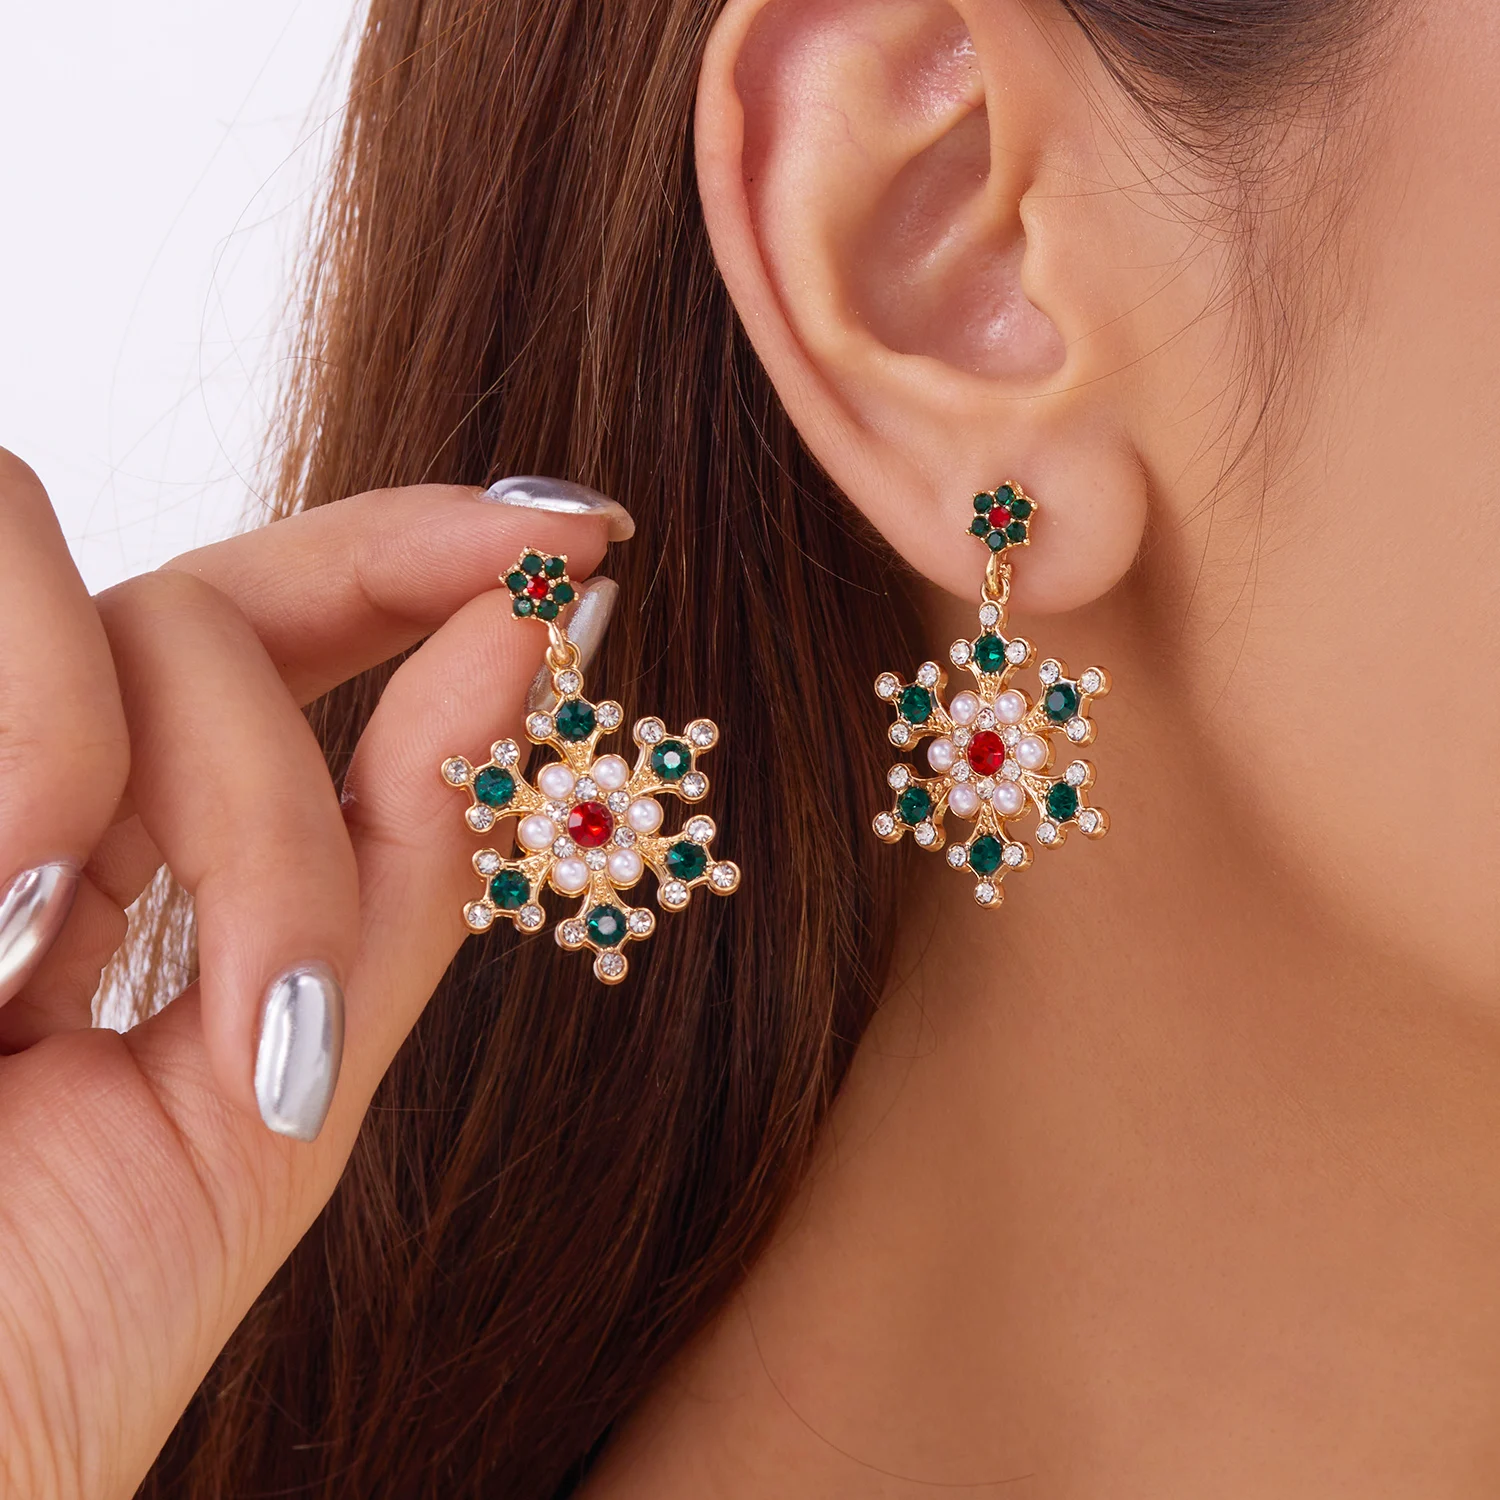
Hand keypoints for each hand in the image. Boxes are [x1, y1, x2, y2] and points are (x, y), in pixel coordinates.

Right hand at [0, 451, 625, 1496]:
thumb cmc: (73, 1309)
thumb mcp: (299, 1068)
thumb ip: (413, 847)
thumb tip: (535, 624)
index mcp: (127, 844)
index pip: (276, 625)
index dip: (420, 549)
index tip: (580, 529)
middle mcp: (24, 784)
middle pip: (218, 600)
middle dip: (349, 681)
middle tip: (404, 829)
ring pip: (137, 609)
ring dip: (216, 805)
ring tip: (142, 1000)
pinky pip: (1, 602)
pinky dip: (39, 769)